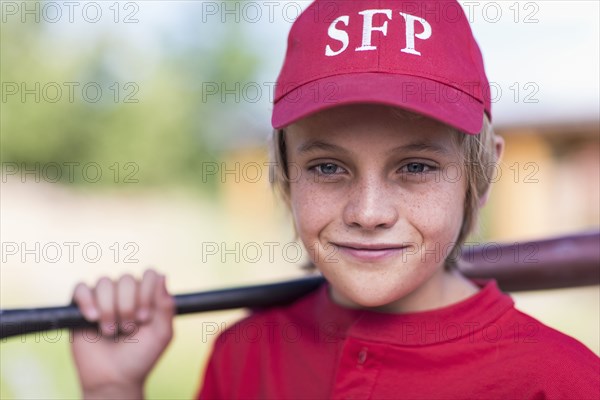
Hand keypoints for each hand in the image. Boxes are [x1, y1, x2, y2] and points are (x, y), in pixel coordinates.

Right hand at [70, 269, 174, 398]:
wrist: (114, 379)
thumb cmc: (140, 357)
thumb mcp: (161, 334)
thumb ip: (165, 306)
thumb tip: (162, 277)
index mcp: (146, 295)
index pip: (149, 275)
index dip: (147, 293)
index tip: (145, 318)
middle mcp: (125, 293)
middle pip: (126, 279)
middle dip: (128, 306)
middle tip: (128, 329)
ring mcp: (103, 298)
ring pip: (104, 282)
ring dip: (109, 309)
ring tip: (110, 331)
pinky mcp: (80, 307)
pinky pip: (81, 288)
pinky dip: (87, 301)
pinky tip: (92, 318)